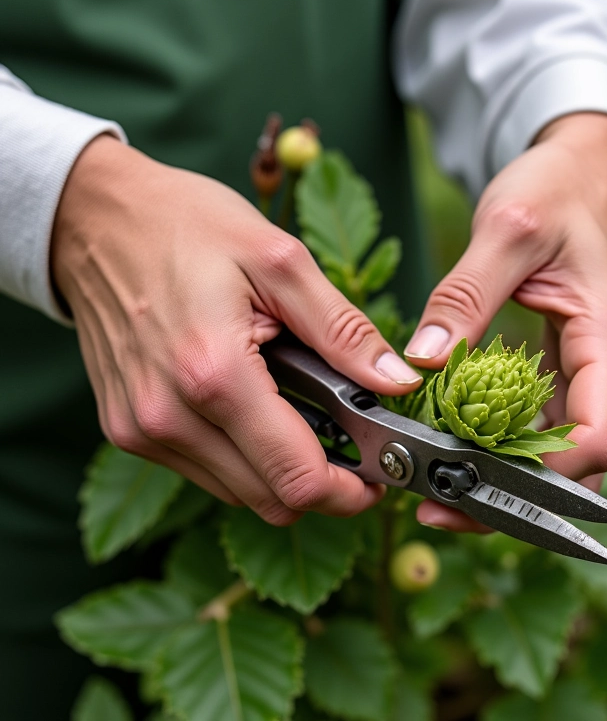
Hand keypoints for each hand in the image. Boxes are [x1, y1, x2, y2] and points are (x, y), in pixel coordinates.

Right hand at [52, 135, 423, 525]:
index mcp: (215, 374)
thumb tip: (397, 383)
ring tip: (298, 412)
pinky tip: (252, 406)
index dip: (350, 491)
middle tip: (346, 440)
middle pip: (270, 501)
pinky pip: (203, 470)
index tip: (377, 476)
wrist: (95, 219)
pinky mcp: (127, 429)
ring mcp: (142, 429)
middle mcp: (169, 417)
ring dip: (279, 468)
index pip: (296, 479)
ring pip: (238, 493)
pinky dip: (240, 455)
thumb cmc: (186, 226)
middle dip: (321, 482)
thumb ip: (343, 331)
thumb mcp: (280, 261)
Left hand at [405, 113, 606, 530]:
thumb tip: (422, 362)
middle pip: (575, 470)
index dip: (533, 480)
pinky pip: (544, 432)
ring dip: (501, 480)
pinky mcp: (573, 376)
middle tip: (434, 504)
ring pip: (559, 460)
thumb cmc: (557, 192)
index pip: (592, 443)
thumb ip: (465, 297)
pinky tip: (455, 450)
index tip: (460, 482)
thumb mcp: (507, 231)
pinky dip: (503, 449)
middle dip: (508, 497)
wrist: (585, 175)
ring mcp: (597, 380)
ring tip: (434, 487)